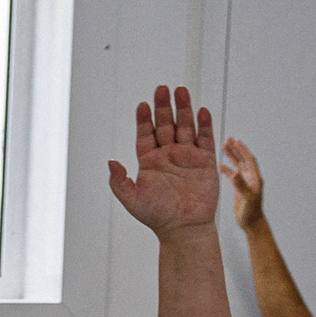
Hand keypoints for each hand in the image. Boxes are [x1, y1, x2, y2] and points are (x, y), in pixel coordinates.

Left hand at [106, 85, 221, 236]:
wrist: (183, 229)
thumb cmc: (156, 216)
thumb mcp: (132, 199)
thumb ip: (119, 181)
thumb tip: (110, 161)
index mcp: (149, 162)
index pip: (145, 135)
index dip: (144, 120)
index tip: (142, 105)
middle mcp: (168, 156)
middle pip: (165, 125)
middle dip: (163, 107)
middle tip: (161, 88)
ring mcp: (187, 157)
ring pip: (185, 127)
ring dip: (183, 109)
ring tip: (180, 90)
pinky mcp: (205, 162)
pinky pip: (205, 139)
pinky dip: (203, 125)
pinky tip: (201, 110)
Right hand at [223, 134, 265, 228]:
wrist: (252, 223)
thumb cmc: (252, 212)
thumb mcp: (247, 198)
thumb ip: (240, 186)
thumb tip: (234, 173)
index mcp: (255, 178)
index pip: (249, 160)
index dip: (243, 150)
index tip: (236, 141)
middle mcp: (251, 178)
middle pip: (243, 159)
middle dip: (236, 149)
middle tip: (229, 140)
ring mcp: (245, 182)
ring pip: (238, 165)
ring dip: (232, 156)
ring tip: (224, 146)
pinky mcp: (239, 187)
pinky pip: (233, 174)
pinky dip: (227, 169)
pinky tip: (220, 165)